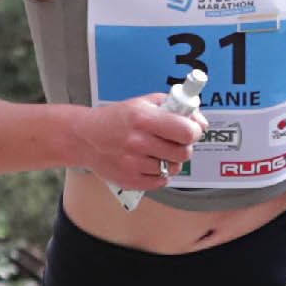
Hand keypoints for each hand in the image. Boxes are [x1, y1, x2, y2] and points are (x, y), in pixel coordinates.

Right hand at [81, 95, 206, 196]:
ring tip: (159, 152)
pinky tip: (150, 163)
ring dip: (172, 161)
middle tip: (175, 142)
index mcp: (143, 118)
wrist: (86, 138)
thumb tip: (200, 122)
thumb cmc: (117, 120)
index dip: (194, 131)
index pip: (185, 131)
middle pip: (184, 153)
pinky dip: (160, 174)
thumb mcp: (143, 103)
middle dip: (184, 147)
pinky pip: (161, 182)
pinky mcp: (130, 180)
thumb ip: (174, 106)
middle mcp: (138, 142)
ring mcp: (133, 163)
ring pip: (174, 168)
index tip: (192, 130)